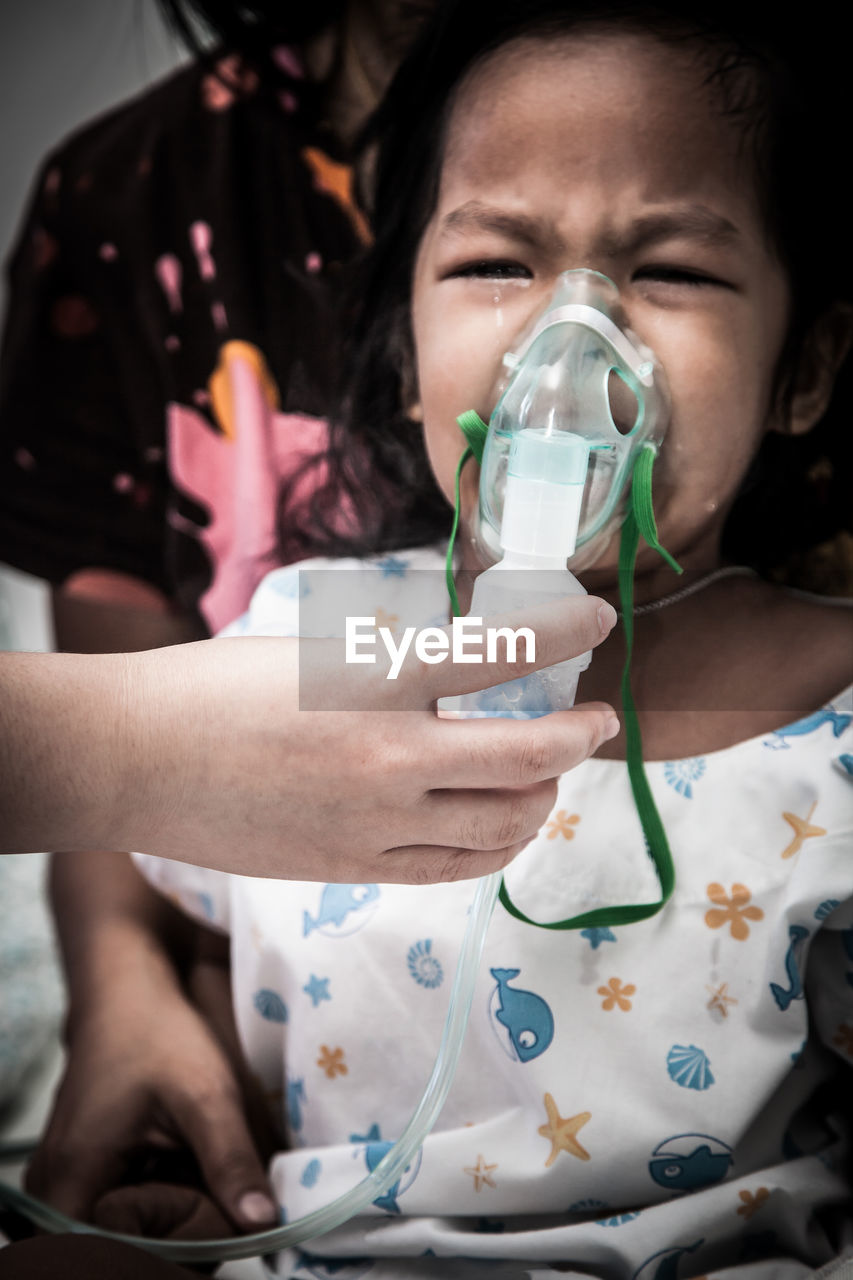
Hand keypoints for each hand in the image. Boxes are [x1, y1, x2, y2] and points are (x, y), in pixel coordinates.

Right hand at [25, 961, 278, 1234]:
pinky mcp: (82, 1171)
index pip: (119, 1257)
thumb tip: (264, 1222)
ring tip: (200, 1171)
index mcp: (73, 1182)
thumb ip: (232, 1160)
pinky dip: (158, 1196)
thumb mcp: (205, 1094)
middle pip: (120, 1248)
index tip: (215, 1224)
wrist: (127, 988)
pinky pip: (119, 1208)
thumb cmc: (156, 1030)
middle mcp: (56, 1192)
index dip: (173, 1251)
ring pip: (124, 1230)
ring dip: (169, 1215)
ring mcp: (65, 1183)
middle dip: (175, 1233)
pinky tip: (184, 1165)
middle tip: (218, 1196)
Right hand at [119, 594, 618, 879]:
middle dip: (580, 738)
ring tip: (547, 775)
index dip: (568, 631)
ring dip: (543, 796)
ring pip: (503, 826)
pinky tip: (497, 822)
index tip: (601, 621)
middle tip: (596, 722)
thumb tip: (466, 668)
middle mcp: (389, 761)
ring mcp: (374, 827)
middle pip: (529, 759)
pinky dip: (495, 843)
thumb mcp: (318, 649)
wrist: (136, 760)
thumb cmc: (216, 687)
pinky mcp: (353, 870)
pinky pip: (454, 868)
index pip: (504, 650)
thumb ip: (399, 664)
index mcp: (376, 682)